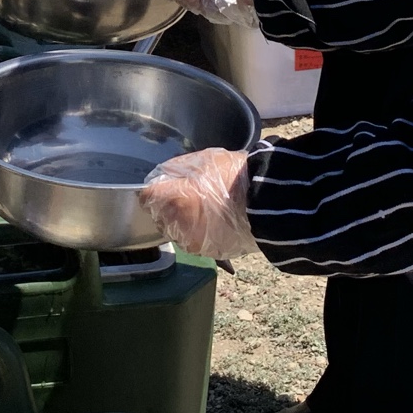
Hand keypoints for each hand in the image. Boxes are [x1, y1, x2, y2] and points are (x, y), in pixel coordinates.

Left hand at [141, 149, 255, 258]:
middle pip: (160, 216)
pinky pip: (195, 241)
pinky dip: (200, 233)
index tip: (164, 187)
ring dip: (183, 222)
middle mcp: (176, 224)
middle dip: (168, 207)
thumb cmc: (234, 175)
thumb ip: (177, 169)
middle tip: (187, 197)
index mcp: (171, 199)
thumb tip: (165, 177)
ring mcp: (192, 241)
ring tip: (204, 210)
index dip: (155, 190)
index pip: (147, 197)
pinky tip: (214, 222)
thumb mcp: (203, 160)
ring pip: (176, 231)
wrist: (266, 201)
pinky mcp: (209, 252)